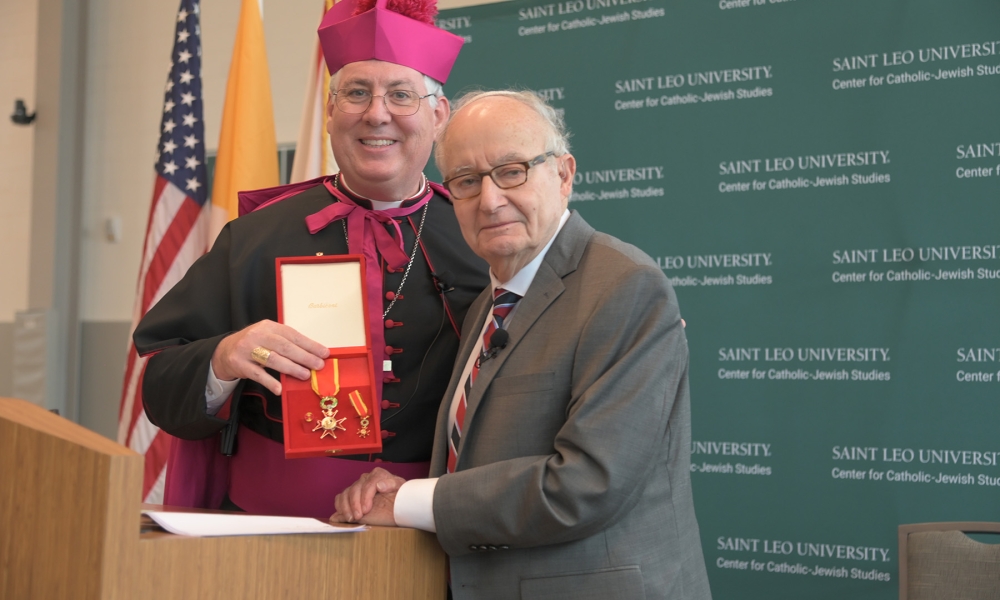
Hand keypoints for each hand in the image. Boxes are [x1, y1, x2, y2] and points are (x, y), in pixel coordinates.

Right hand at [211, 320, 328, 394]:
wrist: (225, 351)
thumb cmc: (254, 344)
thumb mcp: (268, 337)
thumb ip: (286, 342)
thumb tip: (313, 354)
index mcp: (269, 326)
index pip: (292, 335)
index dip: (309, 344)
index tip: (324, 353)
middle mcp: (258, 335)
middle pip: (284, 347)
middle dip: (304, 357)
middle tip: (318, 365)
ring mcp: (247, 350)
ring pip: (273, 359)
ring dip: (291, 368)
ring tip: (305, 375)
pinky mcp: (239, 364)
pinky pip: (257, 374)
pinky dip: (270, 382)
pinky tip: (280, 389)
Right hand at [331, 468, 404, 522]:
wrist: (396, 497)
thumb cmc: (399, 493)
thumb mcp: (401, 488)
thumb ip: (392, 484)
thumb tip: (380, 486)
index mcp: (378, 474)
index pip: (369, 483)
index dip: (366, 497)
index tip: (366, 510)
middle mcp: (366, 478)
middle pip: (355, 488)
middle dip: (355, 504)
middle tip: (358, 517)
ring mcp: (357, 485)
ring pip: (346, 493)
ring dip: (346, 507)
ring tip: (350, 518)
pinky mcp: (350, 492)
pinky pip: (340, 497)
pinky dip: (340, 506)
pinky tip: (343, 515)